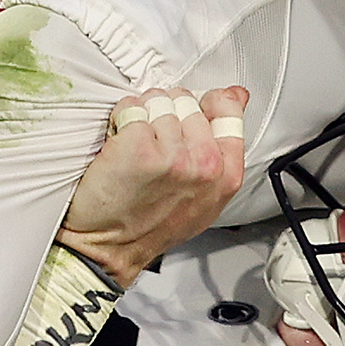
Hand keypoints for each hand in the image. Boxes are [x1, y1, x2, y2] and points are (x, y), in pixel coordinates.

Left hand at [59, 81, 249, 281]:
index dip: (203, 105)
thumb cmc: (150, 227)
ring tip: (136, 148)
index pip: (228, 110)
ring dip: (142, 117)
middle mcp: (204, 165)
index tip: (189, 113)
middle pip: (188, 101)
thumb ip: (224, 145)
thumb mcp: (205, 196)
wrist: (108, 248)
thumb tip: (236, 96)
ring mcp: (172, 155)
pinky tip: (119, 146)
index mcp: (226, 175)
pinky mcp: (138, 146)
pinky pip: (131, 108)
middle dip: (167, 114)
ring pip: (158, 101)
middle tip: (154, 145)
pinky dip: (119, 121)